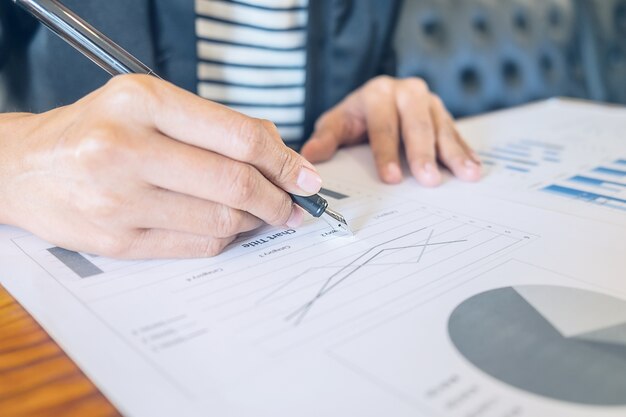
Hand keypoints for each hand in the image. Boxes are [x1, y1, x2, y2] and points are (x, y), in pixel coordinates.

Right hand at [0, 75, 321, 258]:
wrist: (23, 168)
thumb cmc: (95, 130)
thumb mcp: (148, 103)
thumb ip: (214, 123)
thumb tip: (280, 151)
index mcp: (140, 102)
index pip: (238, 136)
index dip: (284, 160)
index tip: (307, 176)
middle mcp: (125, 149)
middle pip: (235, 184)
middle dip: (279, 199)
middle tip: (295, 205)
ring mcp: (119, 200)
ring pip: (222, 220)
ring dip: (256, 220)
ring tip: (264, 213)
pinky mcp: (117, 242)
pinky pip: (197, 245)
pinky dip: (227, 237)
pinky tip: (232, 226)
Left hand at [301, 76, 480, 185]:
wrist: (375, 101)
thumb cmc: (354, 118)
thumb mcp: (336, 125)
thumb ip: (325, 139)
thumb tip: (309, 155)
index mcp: (377, 93)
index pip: (382, 125)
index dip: (386, 153)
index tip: (391, 178)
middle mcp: (406, 92)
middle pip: (416, 124)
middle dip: (423, 153)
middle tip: (428, 180)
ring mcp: (428, 101)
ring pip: (442, 127)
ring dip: (454, 153)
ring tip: (466, 175)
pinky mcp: (442, 113)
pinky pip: (456, 133)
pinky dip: (465, 151)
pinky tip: (474, 168)